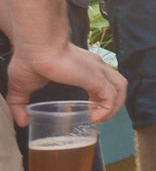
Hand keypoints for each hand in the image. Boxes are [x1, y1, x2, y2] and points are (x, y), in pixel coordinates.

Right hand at [8, 43, 123, 128]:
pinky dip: (108, 109)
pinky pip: (112, 96)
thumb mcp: (21, 87)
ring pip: (120, 87)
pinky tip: (95, 118)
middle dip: (112, 101)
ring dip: (115, 105)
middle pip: (115, 82)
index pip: (100, 78)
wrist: (36, 48)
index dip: (99, 94)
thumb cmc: (29, 62)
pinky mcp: (97, 77)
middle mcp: (94, 65)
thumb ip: (20, 104)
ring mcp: (97, 70)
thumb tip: (21, 122)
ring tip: (101, 118)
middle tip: (98, 115)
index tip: (90, 108)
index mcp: (81, 64)